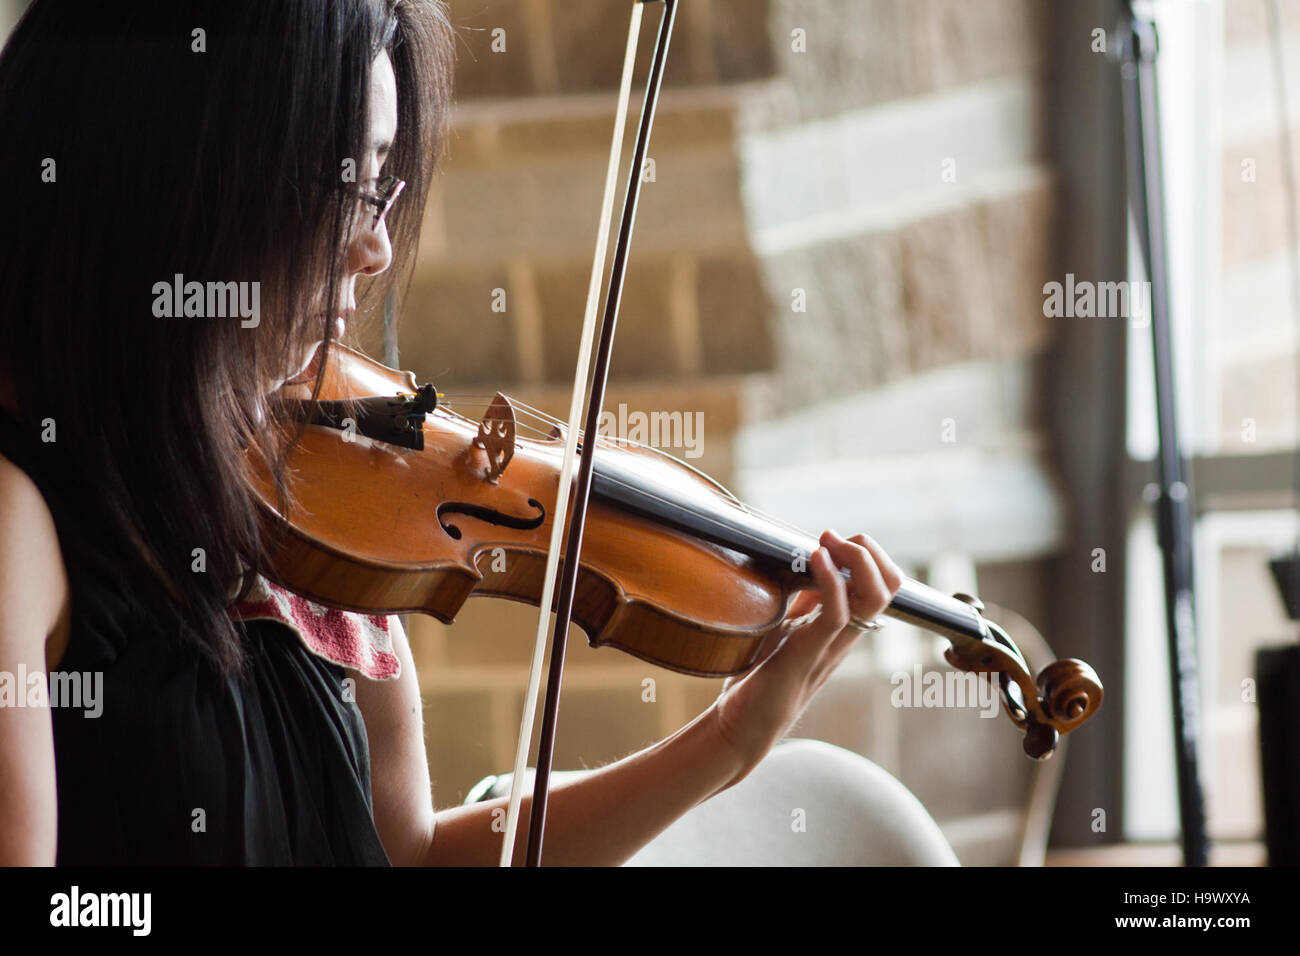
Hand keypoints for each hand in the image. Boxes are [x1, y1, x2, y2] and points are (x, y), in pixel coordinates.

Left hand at [708, 530, 902, 787]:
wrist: (740, 727)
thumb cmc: (760, 679)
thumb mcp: (784, 628)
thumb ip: (800, 602)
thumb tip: (802, 565)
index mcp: (841, 629)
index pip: (883, 586)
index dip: (869, 555)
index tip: (833, 540)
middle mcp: (843, 637)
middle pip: (890, 588)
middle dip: (870, 552)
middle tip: (833, 538)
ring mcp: (829, 646)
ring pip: (875, 598)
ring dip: (856, 560)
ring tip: (827, 543)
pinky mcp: (806, 655)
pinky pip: (837, 614)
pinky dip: (831, 580)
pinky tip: (815, 558)